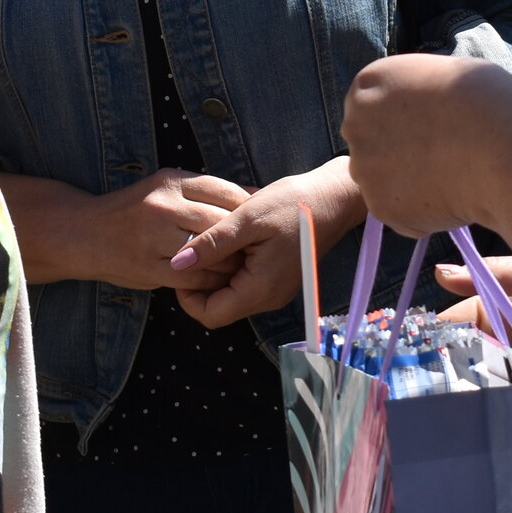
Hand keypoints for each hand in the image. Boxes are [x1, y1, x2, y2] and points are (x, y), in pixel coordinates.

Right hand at [88, 168, 248, 290]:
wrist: (83, 233)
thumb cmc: (131, 211)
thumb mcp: (162, 188)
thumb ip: (201, 191)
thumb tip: (251, 195)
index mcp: (170, 181)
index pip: (224, 190)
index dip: (247, 206)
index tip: (258, 217)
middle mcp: (164, 206)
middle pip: (222, 220)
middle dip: (244, 235)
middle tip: (258, 245)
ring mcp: (156, 237)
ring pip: (213, 250)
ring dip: (232, 260)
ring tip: (242, 263)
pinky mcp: (151, 267)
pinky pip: (195, 275)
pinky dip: (212, 278)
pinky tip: (217, 278)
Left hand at [173, 160, 361, 327]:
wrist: (334, 198)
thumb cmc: (294, 204)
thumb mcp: (247, 218)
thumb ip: (211, 244)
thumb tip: (177, 263)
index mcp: (261, 289)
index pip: (210, 315)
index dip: (187, 296)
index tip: (182, 263)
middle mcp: (269, 298)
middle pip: (219, 308)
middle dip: (200, 283)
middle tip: (194, 248)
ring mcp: (275, 291)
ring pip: (230, 296)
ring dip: (216, 273)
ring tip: (212, 240)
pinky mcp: (278, 279)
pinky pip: (245, 284)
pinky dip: (231, 268)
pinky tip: (231, 241)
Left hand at [342, 52, 511, 240]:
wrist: (499, 141)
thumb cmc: (483, 100)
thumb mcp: (436, 77)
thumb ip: (412, 97)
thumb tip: (416, 116)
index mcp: (367, 86)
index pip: (372, 112)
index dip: (404, 126)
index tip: (433, 132)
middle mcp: (354, 125)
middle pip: (372, 149)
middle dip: (400, 159)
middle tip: (442, 161)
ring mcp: (364, 168)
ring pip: (386, 186)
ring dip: (413, 188)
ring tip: (455, 178)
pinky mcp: (380, 207)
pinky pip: (401, 216)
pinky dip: (425, 216)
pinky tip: (453, 198)